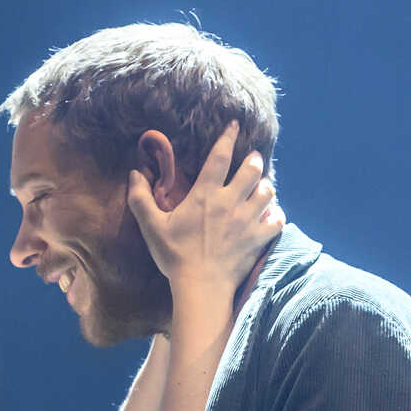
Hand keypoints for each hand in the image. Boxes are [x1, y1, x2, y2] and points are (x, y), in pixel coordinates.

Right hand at [127, 121, 282, 298]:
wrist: (200, 286)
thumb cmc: (175, 255)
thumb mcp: (152, 226)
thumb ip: (140, 198)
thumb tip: (134, 173)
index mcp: (206, 194)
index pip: (220, 157)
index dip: (227, 137)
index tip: (234, 124)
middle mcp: (231, 202)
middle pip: (252, 170)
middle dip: (254, 161)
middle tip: (253, 158)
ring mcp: (248, 220)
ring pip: (267, 192)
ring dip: (265, 186)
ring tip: (262, 186)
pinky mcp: (259, 239)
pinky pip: (276, 221)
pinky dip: (276, 216)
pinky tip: (272, 216)